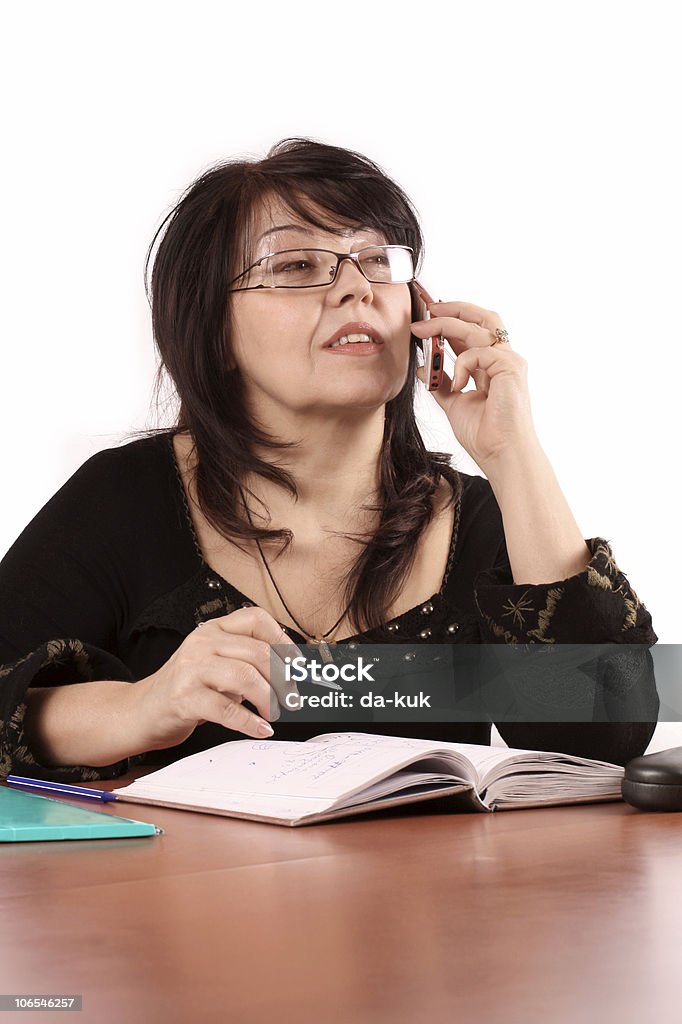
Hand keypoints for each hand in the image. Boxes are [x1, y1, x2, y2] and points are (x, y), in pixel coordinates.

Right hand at [131, 608, 301, 748]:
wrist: (141, 711)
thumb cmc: (186, 688)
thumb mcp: (216, 665)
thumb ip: (246, 663)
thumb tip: (290, 675)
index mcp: (213, 630)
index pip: (256, 619)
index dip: (282, 640)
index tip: (296, 663)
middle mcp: (202, 643)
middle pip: (257, 652)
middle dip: (282, 679)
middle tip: (292, 698)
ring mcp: (191, 669)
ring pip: (245, 676)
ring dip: (268, 699)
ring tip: (274, 713)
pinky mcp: (184, 698)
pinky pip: (226, 709)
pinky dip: (250, 722)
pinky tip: (260, 729)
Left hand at [411, 300, 538, 469]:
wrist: (501, 455)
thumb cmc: (484, 435)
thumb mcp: (454, 403)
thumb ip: (442, 383)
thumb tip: (423, 368)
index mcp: (492, 366)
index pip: (473, 331)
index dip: (451, 319)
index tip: (427, 317)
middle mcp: (504, 359)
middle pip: (482, 318)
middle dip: (453, 308)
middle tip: (427, 309)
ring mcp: (510, 362)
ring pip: (477, 328)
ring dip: (445, 326)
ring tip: (422, 332)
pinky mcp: (511, 368)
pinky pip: (479, 351)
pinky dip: (461, 364)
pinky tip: (457, 384)